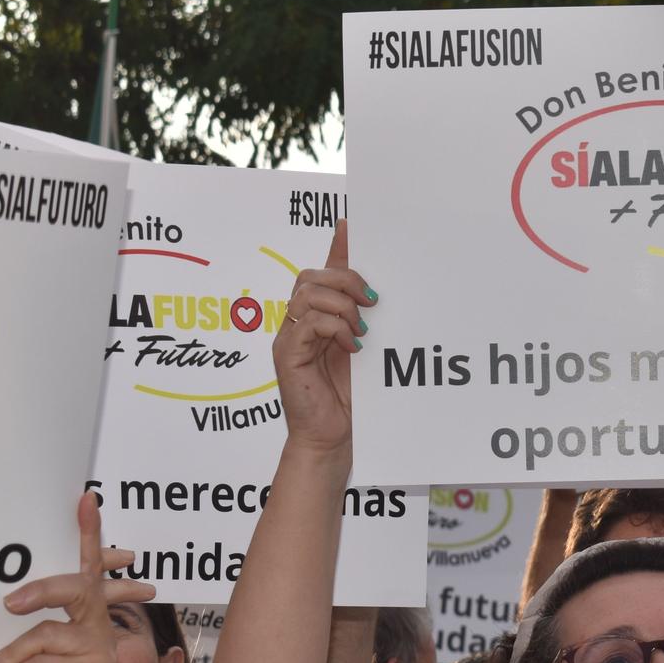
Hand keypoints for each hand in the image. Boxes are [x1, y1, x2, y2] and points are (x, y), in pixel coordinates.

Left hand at [0, 495, 156, 662]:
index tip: (84, 497)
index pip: (88, 570)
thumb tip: (1, 595)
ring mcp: (98, 654)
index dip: (88, 534)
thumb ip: (24, 624)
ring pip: (44, 635)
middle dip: (42, 590)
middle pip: (77, 590)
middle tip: (9, 603)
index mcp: (86, 619)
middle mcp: (100, 632)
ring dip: (7, 658)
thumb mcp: (23, 652)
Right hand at [274, 220, 373, 455]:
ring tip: (360, 330)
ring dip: (341, 306)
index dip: (336, 248)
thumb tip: (377, 290)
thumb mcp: (364, 349)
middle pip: (311, 277)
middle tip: (371, 301)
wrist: (334, 438)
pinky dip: (334, 328)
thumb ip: (364, 318)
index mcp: (317, 318)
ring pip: (307, 294)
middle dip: (345, 280)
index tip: (351, 224)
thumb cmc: (350, 398)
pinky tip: (351, 345)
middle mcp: (298, 323)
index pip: (322, 273)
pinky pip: (307, 322)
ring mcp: (290, 337)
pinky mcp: (286, 355)